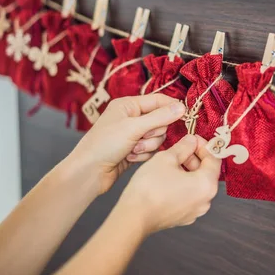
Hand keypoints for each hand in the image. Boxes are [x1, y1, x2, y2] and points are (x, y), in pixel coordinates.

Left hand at [66, 94, 186, 195]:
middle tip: (140, 139)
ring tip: (132, 151)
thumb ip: (159, 117)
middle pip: (160, 121)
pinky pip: (151, 150)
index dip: (172, 108)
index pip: (158, 101)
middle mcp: (131, 117)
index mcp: (128, 105)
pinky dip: (143, 155)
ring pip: (157, 137)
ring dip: (147, 146)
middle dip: (153, 133)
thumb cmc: (105, 145)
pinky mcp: (135, 150)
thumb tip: (182, 107)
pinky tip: (129, 158)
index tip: (185, 116)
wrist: (89, 173)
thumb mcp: (133, 128)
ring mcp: (133, 134)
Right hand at [117, 134, 220, 234]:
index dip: (204, 145)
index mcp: (207, 185)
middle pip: (207, 172)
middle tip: (181, 148)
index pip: (214, 159)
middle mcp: (206, 201)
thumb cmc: (150, 188)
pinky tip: (169, 177)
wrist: (133, 216)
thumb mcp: (167, 158)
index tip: (193, 139)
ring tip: (172, 161)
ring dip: (189, 170)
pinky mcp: (184, 217)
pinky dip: (184, 184)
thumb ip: (184, 146)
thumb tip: (191, 141)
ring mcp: (195, 211)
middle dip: (195, 157)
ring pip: (198, 184)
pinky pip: (190, 195)